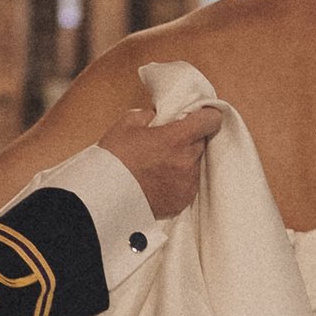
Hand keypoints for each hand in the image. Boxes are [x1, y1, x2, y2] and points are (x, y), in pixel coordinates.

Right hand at [101, 96, 224, 217]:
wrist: (105, 197)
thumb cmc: (114, 160)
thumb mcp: (126, 125)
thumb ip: (147, 115)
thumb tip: (157, 117)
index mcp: (177, 139)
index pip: (210, 120)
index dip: (206, 116)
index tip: (200, 116)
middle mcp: (187, 161)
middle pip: (201, 142)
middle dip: (189, 140)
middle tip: (168, 142)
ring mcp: (187, 183)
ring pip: (195, 164)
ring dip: (184, 161)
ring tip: (160, 164)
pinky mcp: (183, 200)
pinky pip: (188, 184)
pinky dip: (179, 180)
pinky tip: (159, 180)